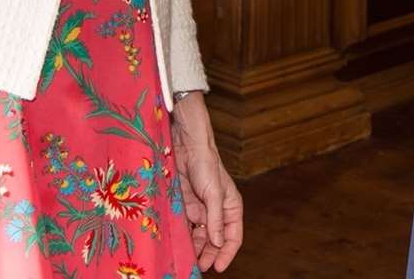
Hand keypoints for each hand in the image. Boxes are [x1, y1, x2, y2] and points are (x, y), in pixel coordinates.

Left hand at [172, 93, 243, 270]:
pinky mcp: (186, 208)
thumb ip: (216, 219)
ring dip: (196, 250)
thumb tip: (217, 242)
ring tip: (189, 262)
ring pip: (200, 237)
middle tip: (201, 267)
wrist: (185, 146)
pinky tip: (179, 247)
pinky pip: (187, 228)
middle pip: (216, 241)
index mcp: (231, 208)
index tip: (219, 267)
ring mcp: (201, 211)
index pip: (233, 237)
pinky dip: (185, 239)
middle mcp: (217, 212)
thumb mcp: (214, 193)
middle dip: (210, 255)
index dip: (227, 253)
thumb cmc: (206, 164)